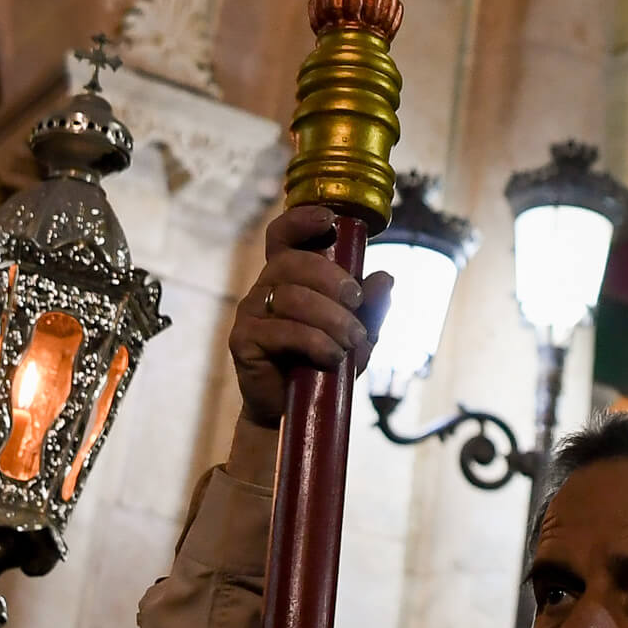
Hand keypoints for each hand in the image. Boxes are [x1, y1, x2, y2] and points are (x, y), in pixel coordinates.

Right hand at [229, 205, 390, 428]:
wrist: (293, 409)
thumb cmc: (324, 363)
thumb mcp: (357, 335)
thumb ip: (371, 309)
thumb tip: (385, 278)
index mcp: (288, 275)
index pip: (283, 235)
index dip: (301, 220)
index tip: (331, 219)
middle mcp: (265, 287)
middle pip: (292, 263)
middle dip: (332, 279)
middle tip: (356, 303)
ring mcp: (250, 312)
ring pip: (291, 297)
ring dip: (330, 318)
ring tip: (352, 341)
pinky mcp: (243, 340)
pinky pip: (280, 331)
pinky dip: (314, 342)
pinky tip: (332, 357)